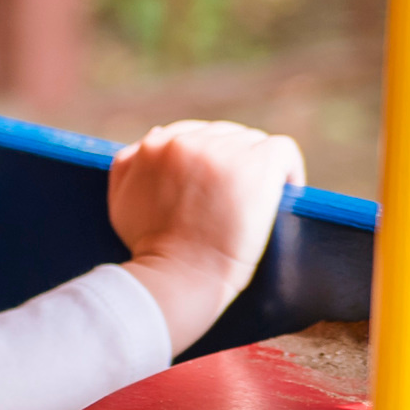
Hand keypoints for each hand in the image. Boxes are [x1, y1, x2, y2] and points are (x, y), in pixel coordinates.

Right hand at [110, 120, 306, 353]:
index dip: (208, 159)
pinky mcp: (257, 165)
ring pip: (253, 141)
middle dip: (232, 161)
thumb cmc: (150, 249)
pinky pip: (282, 150)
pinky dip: (288, 169)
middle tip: (239, 196)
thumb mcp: (120, 201)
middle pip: (224, 134)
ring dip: (257, 167)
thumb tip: (153, 137)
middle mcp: (187, 141)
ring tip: (261, 197)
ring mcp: (224, 152)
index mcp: (154, 146)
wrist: (178, 276)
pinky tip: (286, 191)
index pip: (193, 135)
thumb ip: (128, 165)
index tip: (217, 185)